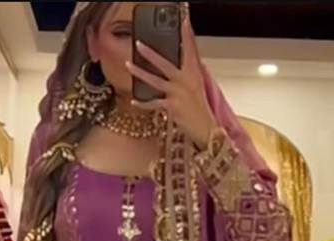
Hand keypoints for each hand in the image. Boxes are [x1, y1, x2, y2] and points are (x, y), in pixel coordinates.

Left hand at [126, 19, 215, 149]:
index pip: (190, 49)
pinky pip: (153, 103)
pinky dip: (143, 103)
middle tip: (138, 44)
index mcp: (193, 73)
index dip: (187, 34)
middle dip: (150, 53)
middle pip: (165, 63)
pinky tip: (134, 100)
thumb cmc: (200, 108)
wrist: (205, 127)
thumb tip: (178, 64)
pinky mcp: (171, 106)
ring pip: (154, 80)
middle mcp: (185, 80)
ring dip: (140, 72)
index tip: (183, 20)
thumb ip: (187, 73)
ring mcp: (177, 93)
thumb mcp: (197, 86)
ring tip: (128, 65)